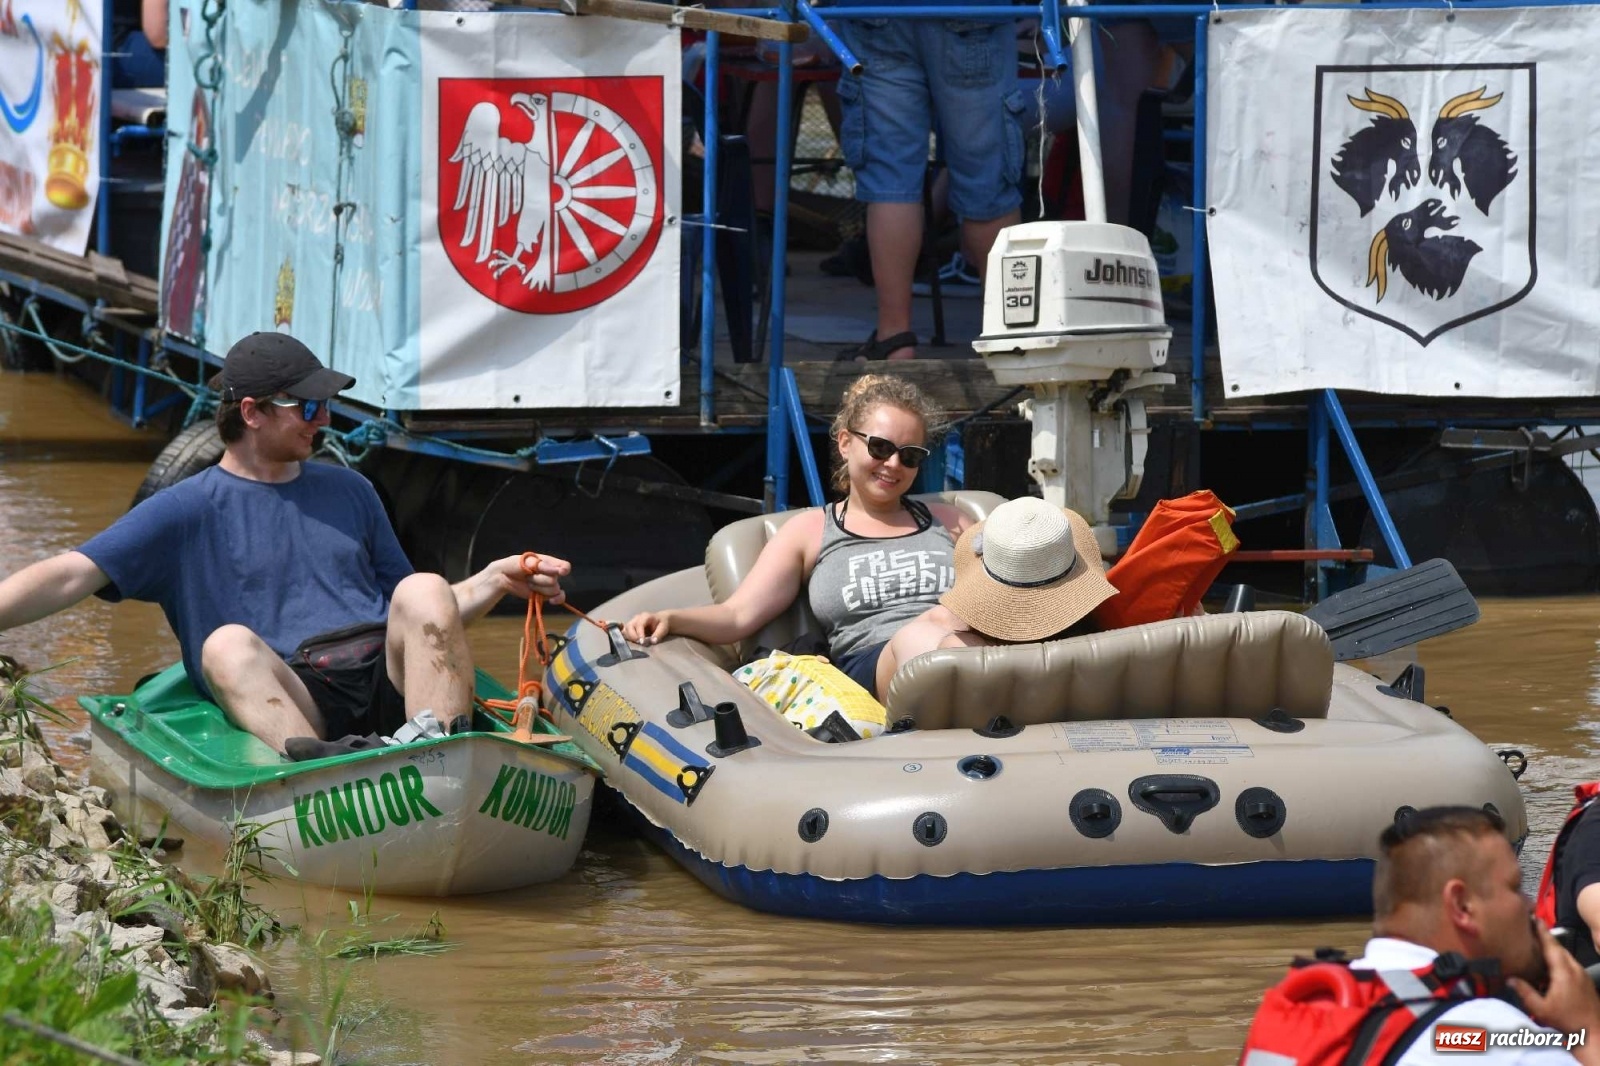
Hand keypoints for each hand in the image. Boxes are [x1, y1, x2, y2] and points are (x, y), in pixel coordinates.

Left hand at [485, 553, 569, 605]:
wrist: (504, 576)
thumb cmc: (515, 564)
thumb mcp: (526, 561)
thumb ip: (542, 566)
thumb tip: (557, 571)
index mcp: (549, 562)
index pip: (564, 566)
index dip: (564, 569)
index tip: (561, 572)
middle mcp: (552, 573)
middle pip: (554, 580)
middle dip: (539, 579)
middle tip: (527, 575)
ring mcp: (549, 585)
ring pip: (553, 590)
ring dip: (538, 587)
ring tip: (528, 582)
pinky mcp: (546, 595)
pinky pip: (558, 598)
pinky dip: (557, 600)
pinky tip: (552, 601)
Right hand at [621, 610, 672, 645]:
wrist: (661, 620)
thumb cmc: (662, 623)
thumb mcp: (664, 628)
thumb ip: (658, 634)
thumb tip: (652, 641)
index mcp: (645, 616)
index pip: (639, 624)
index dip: (639, 633)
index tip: (642, 642)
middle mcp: (637, 618)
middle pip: (629, 626)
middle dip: (632, 636)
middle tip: (639, 643)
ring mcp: (632, 622)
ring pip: (625, 629)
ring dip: (630, 637)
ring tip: (637, 643)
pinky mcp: (630, 627)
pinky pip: (625, 632)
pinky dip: (627, 637)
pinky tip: (632, 642)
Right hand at [1508, 921, 1599, 1040]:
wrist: (1594, 1033)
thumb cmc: (1568, 1021)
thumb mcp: (1541, 1009)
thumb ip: (1525, 992)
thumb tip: (1510, 979)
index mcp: (1564, 972)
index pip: (1551, 945)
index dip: (1542, 931)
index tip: (1533, 917)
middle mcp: (1575, 969)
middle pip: (1559, 948)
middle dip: (1546, 937)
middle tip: (1531, 929)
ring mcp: (1582, 975)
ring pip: (1565, 956)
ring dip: (1553, 949)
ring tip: (1538, 946)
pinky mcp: (1585, 981)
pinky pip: (1570, 964)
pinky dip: (1559, 959)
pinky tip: (1550, 967)